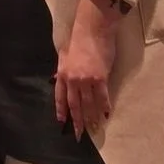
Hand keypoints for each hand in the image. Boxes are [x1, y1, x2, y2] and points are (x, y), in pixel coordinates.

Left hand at [56, 0, 122, 143]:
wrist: (93, 29)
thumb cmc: (79, 38)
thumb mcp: (65, 54)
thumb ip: (62, 68)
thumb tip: (56, 78)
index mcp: (63, 74)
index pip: (60, 98)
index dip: (61, 111)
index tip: (62, 123)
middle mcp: (73, 80)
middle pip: (74, 105)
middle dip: (77, 121)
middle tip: (79, 135)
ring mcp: (86, 80)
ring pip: (88, 104)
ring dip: (91, 118)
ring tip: (94, 129)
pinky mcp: (100, 78)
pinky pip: (102, 96)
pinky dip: (104, 106)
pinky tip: (106, 115)